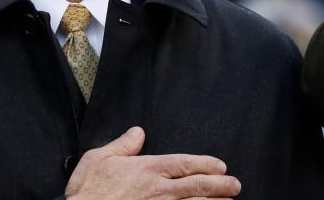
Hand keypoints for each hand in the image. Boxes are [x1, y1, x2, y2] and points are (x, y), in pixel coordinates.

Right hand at [65, 127, 240, 199]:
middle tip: (235, 184)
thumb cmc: (88, 190)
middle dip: (222, 185)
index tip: (220, 166)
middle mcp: (160, 189)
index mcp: (147, 169)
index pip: (185, 163)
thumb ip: (122, 145)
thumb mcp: (98, 158)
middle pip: (200, 186)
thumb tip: (137, 132)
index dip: (207, 164)